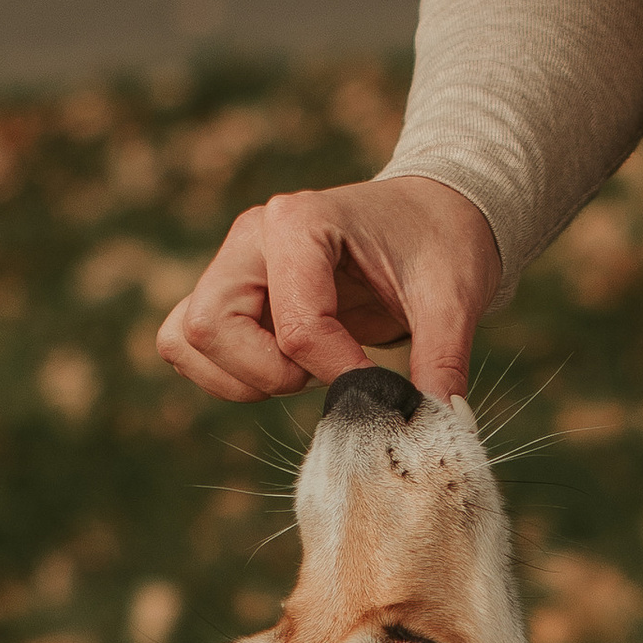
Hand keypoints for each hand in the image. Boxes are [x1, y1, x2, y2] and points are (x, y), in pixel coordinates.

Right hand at [157, 175, 500, 403]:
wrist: (428, 217)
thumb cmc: (439, 244)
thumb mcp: (454, 297)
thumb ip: (443, 359)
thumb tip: (442, 424)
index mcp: (301, 221)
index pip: (296, 327)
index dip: (338, 376)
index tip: (380, 390)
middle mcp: (252, 237)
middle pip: (212, 327)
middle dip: (268, 375)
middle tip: (321, 374)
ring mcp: (233, 264)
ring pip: (187, 339)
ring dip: (240, 378)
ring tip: (301, 371)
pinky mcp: (229, 293)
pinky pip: (188, 344)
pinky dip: (225, 376)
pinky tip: (281, 371)